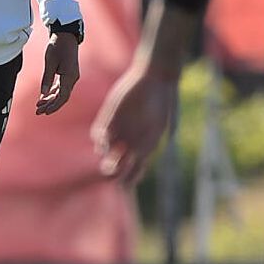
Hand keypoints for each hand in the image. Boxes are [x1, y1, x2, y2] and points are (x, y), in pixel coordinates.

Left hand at [36, 33, 79, 114]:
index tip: (44, 112)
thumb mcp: (50, 62)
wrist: (66, 36)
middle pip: (62, 97)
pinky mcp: (68, 73)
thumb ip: (46, 79)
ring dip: (51, 99)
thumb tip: (43, 94)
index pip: (62, 97)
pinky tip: (44, 96)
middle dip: (50, 105)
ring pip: (61, 92)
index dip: (54, 106)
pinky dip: (53, 92)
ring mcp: (71, 76)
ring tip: (39, 106)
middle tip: (38, 112)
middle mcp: (73, 78)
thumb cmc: (57, 47)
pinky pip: (61, 86)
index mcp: (70, 77)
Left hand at [91, 64, 176, 183]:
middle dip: (113, 170)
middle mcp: (131, 139)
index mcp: (146, 145)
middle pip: (117, 164)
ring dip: (105, 153)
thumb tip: (143, 158)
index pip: (135, 170)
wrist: (156, 77)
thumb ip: (155, 142)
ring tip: (110, 150)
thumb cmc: (166, 101)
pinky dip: (99, 138)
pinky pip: (98, 132)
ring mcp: (119, 128)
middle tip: (112, 169)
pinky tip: (105, 138)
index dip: (129, 180)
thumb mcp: (166, 124)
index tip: (125, 186)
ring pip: (105, 150)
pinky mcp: (110, 116)